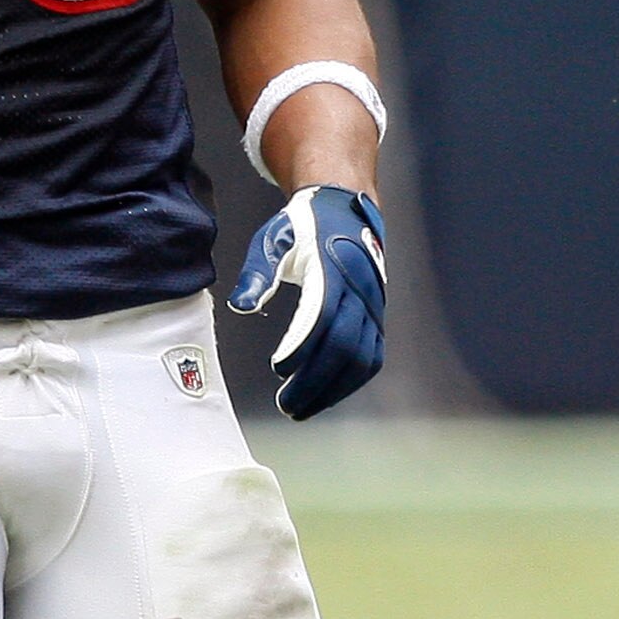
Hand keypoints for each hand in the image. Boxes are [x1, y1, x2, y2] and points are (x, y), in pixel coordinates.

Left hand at [232, 186, 385, 418]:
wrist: (345, 210)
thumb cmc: (303, 227)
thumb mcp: (274, 239)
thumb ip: (259, 273)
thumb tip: (241, 306)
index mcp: (332, 270)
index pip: (322, 317)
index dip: (303, 347)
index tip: (278, 368)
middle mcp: (360, 291)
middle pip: (343, 347)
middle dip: (315, 381)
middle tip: (286, 405)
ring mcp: (373, 307)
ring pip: (361, 359)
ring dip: (333, 389)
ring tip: (302, 408)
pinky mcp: (377, 319)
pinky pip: (371, 358)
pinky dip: (351, 382)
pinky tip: (326, 396)